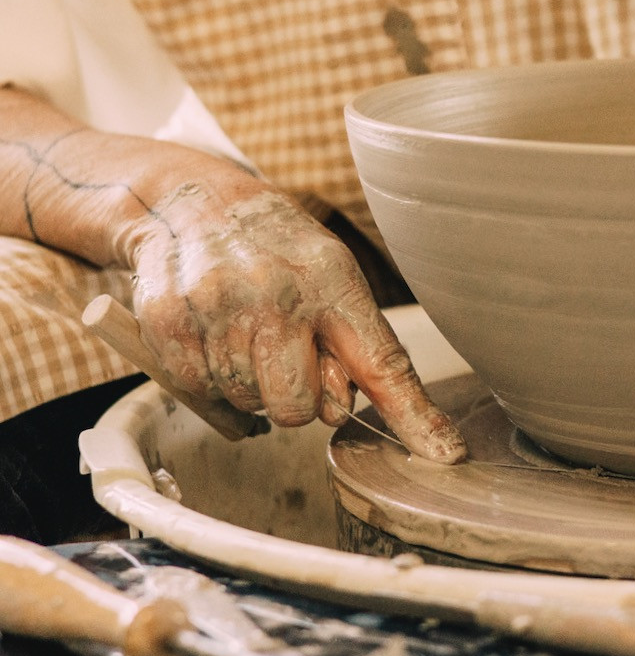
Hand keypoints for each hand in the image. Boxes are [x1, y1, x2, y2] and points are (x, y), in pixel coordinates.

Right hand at [121, 181, 465, 461]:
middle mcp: (275, 293)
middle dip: (294, 397)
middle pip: (297, 408)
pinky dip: (209, 382)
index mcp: (331, 279)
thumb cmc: (275, 251)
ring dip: (250, 384)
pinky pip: (200, 394)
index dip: (413, 415)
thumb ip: (349, 342)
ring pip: (248, 404)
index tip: (447, 452)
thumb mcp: (330, 275)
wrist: (191, 203)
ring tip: (245, 333)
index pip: (381, 362)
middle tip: (284, 354)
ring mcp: (217, 308)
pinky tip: (213, 338)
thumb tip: (341, 410)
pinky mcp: (167, 325)